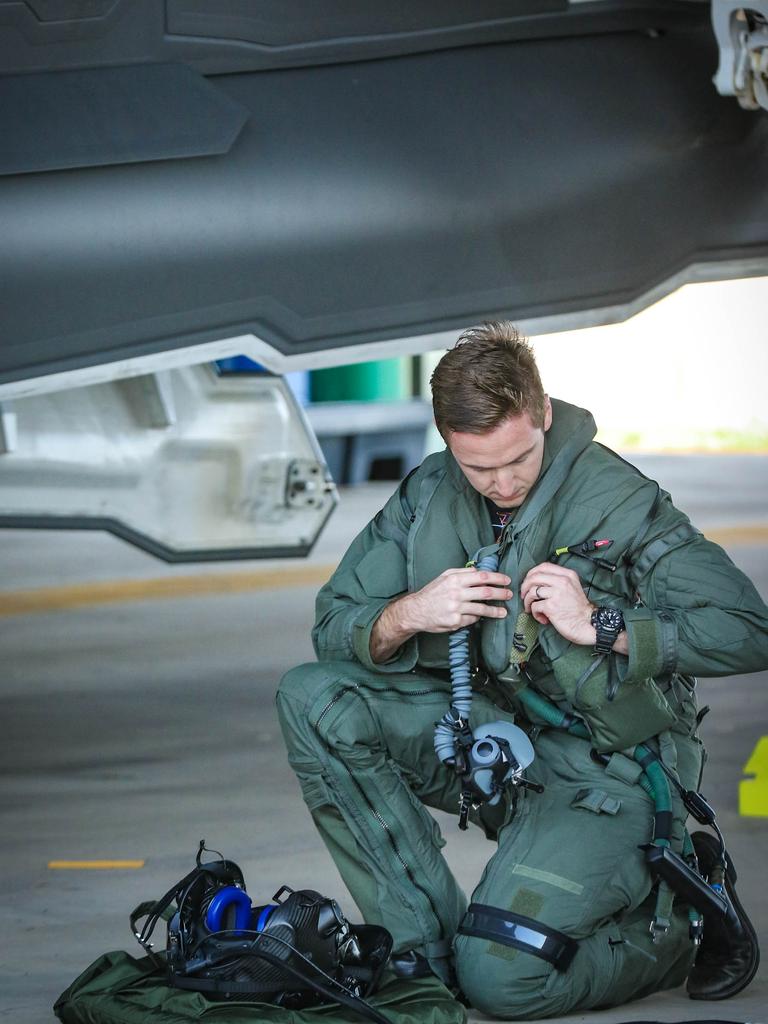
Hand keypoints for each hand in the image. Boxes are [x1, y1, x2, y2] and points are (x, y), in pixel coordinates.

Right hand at [370, 567, 511, 662]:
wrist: (416, 611)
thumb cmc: (432, 592)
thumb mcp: (444, 577)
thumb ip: (462, 572)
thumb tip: (480, 571)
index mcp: (455, 580)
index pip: (482, 576)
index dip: (497, 578)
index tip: (507, 580)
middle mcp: (456, 593)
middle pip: (485, 592)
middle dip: (501, 593)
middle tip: (509, 594)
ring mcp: (456, 609)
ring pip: (482, 609)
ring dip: (495, 610)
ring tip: (503, 612)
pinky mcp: (455, 622)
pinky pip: (472, 619)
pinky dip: (477, 617)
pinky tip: (480, 617)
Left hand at [520, 562, 594, 644]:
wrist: (588, 623)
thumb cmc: (578, 608)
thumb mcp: (572, 587)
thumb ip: (558, 580)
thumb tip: (537, 581)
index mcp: (567, 575)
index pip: (544, 566)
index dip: (531, 573)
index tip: (528, 582)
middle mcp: (562, 581)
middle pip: (534, 577)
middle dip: (524, 587)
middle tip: (524, 596)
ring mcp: (556, 593)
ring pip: (531, 592)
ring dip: (528, 602)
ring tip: (532, 609)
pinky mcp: (551, 606)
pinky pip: (534, 606)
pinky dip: (535, 613)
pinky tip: (542, 618)